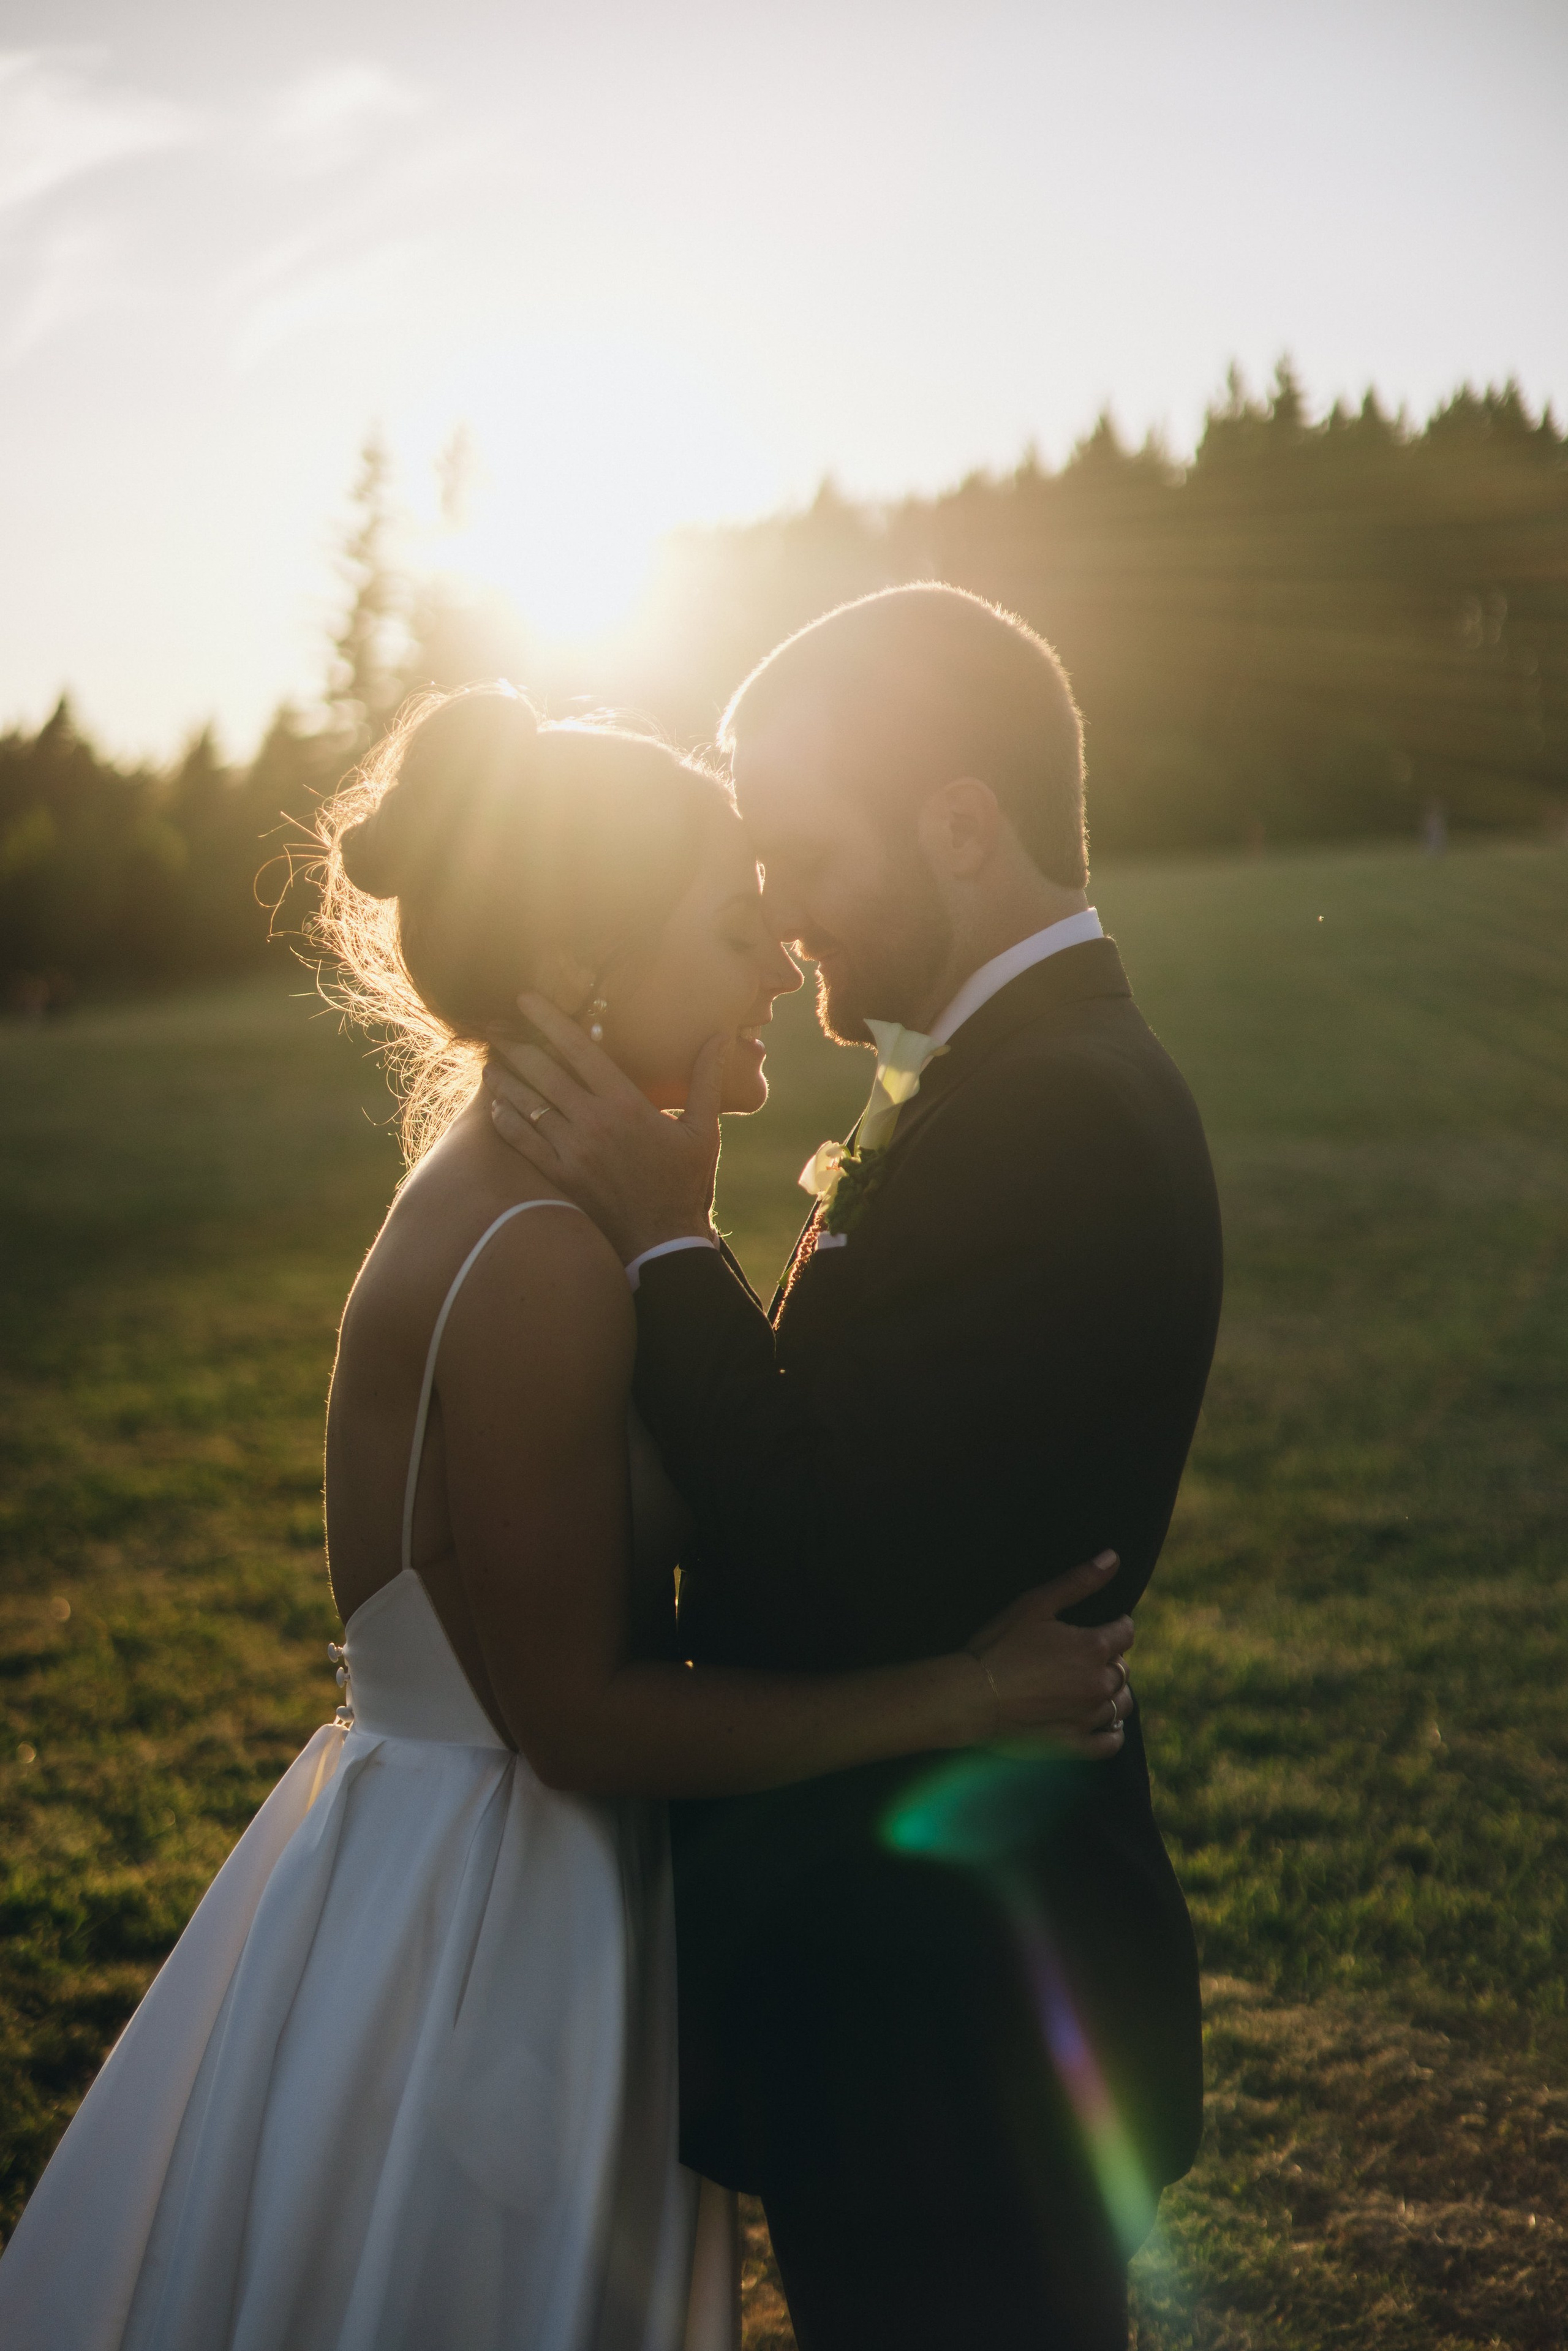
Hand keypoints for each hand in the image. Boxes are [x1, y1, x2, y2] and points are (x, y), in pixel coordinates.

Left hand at [486, 994, 727, 1262]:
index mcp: (627, 1103)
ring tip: (489, 1060)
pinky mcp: (560, 1176)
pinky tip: (495, 1105)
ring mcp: (572, 1150)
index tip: (526, 998)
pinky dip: (506, 1119)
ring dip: (504, 1078)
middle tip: (494, 1025)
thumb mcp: (703, 1129)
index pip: (580, 1049)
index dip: (549, 1019)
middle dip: (515, 1043)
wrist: (663, 1242)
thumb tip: (720, 1035)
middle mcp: (593, 1122)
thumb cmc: (685, 1183)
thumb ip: (706, 1079)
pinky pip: (522, 1141)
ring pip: (526, 1103)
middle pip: (543, 1071)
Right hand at [965, 1552, 1133, 1756]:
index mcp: (1093, 1647)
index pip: (1125, 1632)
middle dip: (1109, 1659)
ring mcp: (1088, 1718)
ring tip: (1090, 1686)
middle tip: (1083, 1656)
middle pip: (1123, 1668)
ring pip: (1121, 1704)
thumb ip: (1079, 1581)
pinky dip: (1111, 1733)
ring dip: (1112, 1693)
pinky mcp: (1074, 1745)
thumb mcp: (1036, 1604)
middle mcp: (1099, 1684)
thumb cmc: (999, 1645)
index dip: (1115, 1625)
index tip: (1102, 1625)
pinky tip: (1100, 1723)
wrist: (970, 1697)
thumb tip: (1114, 1557)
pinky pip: (1110, 1743)